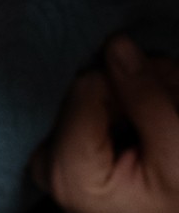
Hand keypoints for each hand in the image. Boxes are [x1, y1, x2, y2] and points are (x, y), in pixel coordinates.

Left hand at [32, 36, 178, 212]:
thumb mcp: (177, 158)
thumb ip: (146, 98)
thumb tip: (117, 43)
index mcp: (67, 169)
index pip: (88, 83)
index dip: (133, 84)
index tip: (166, 103)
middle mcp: (47, 161)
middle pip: (89, 85)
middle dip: (138, 89)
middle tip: (172, 111)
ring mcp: (54, 158)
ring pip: (96, 92)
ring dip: (140, 98)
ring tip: (167, 129)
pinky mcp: (67, 155)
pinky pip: (95, 109)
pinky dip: (129, 111)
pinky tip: (152, 133)